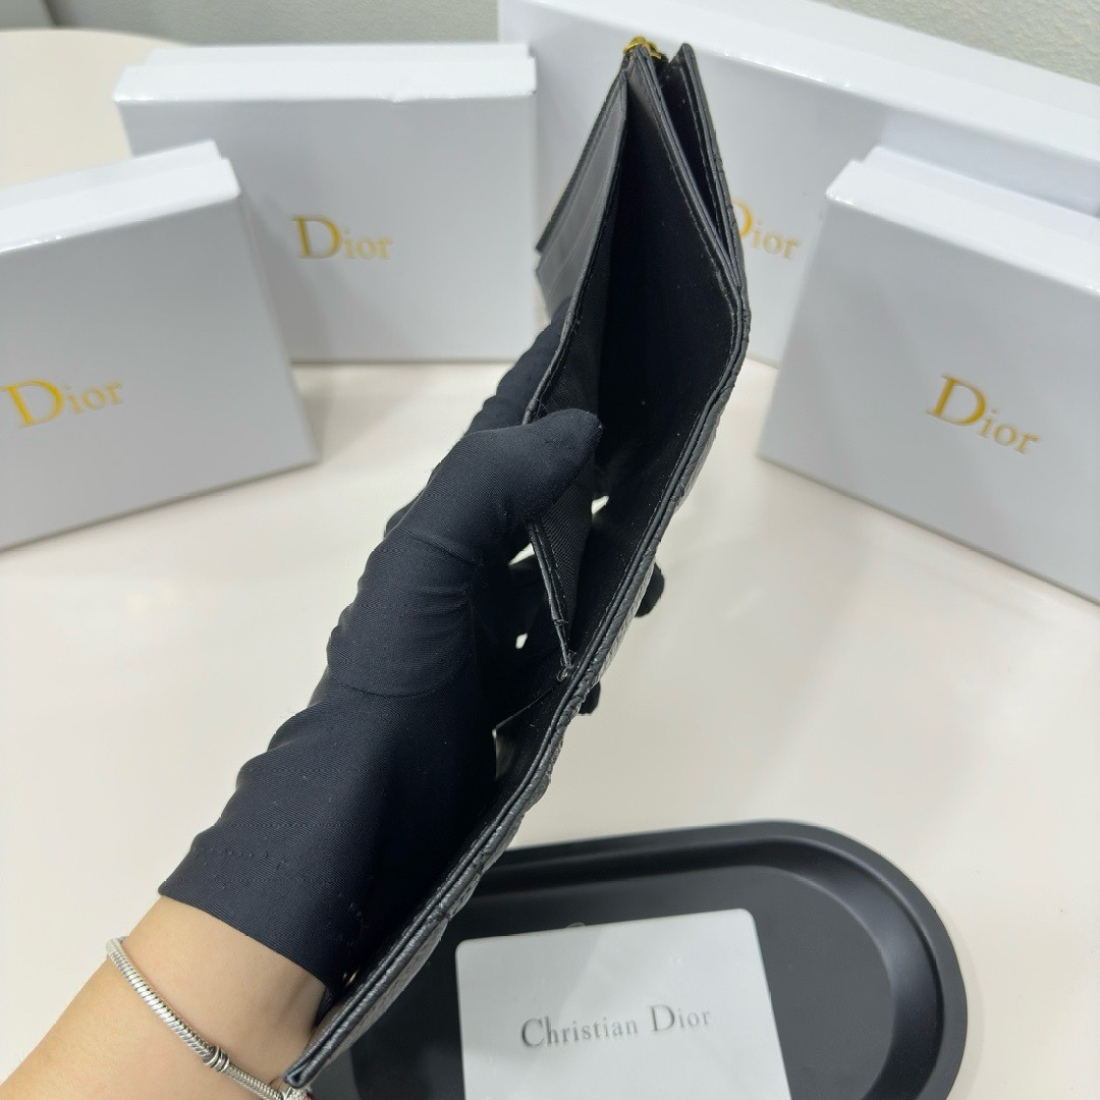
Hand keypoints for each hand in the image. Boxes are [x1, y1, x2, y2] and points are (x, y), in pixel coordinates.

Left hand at [160, 335, 601, 994]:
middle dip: (593, 484)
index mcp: (442, 528)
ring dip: (603, 573)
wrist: (377, 799)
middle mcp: (463, 570)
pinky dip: (585, 653)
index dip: (543, 387)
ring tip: (642, 583)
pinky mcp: (508, 689)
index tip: (600, 338)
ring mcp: (485, 633)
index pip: (500, 437)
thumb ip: (494, 483)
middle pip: (540, 504)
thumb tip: (578, 424)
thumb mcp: (433, 559)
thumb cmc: (401, 667)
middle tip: (654, 474)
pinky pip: (562, 652)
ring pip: (560, 580)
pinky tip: (595, 673)